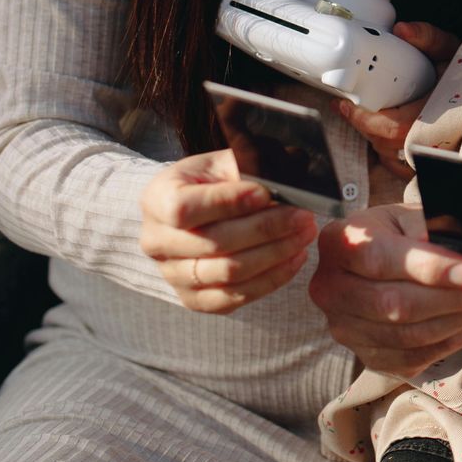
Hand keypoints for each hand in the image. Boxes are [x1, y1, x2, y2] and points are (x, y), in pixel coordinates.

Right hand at [139, 149, 317, 313]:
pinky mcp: (193, 299)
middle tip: (303, 216)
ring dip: (275, 254)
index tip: (266, 194)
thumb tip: (278, 184)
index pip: (184, 209)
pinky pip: (234, 298)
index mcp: (156, 199)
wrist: (198, 210)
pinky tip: (295, 258)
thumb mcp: (223, 162)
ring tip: (305, 234)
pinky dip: (271, 280)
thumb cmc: (215, 181)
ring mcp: (172, 275)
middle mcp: (156, 242)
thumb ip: (245, 167)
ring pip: (227, 273)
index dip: (226, 203)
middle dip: (266, 229)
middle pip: (213, 244)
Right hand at [308, 203, 461, 374]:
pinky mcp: (370, 357)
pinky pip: (420, 356)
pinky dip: (461, 337)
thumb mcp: (411, 214)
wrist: (375, 262)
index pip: (380, 259)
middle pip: (396, 305)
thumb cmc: (399, 231)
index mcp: (339, 242)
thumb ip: (435, 227)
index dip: (429, 268)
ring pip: (412, 336)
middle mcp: (331, 290)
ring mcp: (347, 329)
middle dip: (459, 296)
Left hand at [338, 21, 460, 179]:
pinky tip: (388, 138)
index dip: (361, 119)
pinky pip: (403, 167)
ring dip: (376, 138)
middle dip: (364, 124)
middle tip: (351, 106)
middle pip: (383, 142)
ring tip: (368, 118)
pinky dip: (391, 154)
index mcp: (433, 116)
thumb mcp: (453, 49)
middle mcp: (433, 142)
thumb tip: (401, 29)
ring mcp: (434, 157)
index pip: (387, 127)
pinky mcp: (435, 165)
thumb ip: (428, 37)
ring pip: (391, 156)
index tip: (343, 104)